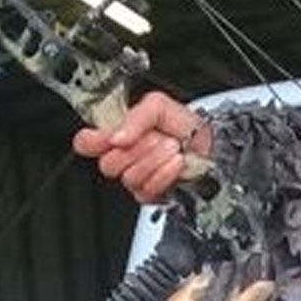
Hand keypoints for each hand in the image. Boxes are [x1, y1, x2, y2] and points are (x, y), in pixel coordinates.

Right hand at [72, 90, 211, 203]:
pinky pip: (147, 190)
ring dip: (154, 160)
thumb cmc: (187, 126)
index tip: (111, 137)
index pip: (86, 143)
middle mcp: (125, 157)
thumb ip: (135, 117)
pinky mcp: (152, 194)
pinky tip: (176, 164)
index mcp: (119, 134)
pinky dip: (164, 175)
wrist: (214, 147)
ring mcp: (137, 177)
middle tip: (157, 138)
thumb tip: (116, 136)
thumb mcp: (159, 106)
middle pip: (108, 163)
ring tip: (171, 148)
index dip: (93, 142)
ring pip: (128, 177)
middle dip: (137, 149)